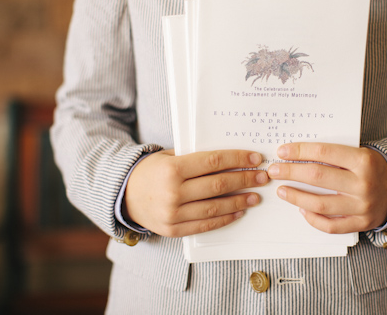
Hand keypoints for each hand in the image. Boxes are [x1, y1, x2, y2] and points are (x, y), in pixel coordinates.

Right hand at [124, 149, 268, 236]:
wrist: (124, 195)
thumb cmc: (151, 171)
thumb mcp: (169, 156)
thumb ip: (195, 158)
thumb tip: (231, 158)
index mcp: (172, 169)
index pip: (213, 162)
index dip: (237, 160)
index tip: (255, 159)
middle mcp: (173, 192)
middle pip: (218, 185)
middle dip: (245, 180)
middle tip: (262, 177)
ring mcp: (173, 214)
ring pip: (215, 207)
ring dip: (240, 201)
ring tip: (256, 196)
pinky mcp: (174, 230)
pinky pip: (205, 225)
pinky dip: (225, 219)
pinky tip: (239, 212)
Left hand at [267, 143, 386, 233]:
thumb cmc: (371, 167)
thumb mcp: (359, 152)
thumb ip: (333, 154)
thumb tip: (296, 153)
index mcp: (363, 160)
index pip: (323, 152)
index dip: (299, 151)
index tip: (282, 151)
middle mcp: (363, 184)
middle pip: (317, 176)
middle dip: (290, 172)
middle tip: (274, 171)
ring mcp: (362, 206)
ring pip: (319, 203)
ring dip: (295, 196)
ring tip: (282, 190)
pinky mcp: (360, 224)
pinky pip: (330, 225)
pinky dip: (312, 218)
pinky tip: (301, 209)